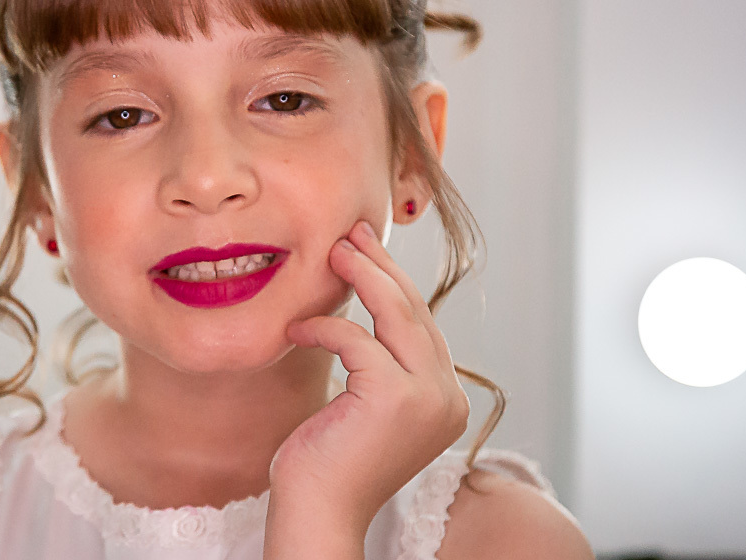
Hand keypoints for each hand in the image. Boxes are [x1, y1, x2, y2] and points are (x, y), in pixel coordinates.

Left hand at [268, 220, 469, 535]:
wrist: (317, 513)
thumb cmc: (330, 460)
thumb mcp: (365, 403)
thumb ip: (381, 361)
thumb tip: (369, 297)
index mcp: (447, 400)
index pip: (423, 325)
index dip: (395, 281)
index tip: (367, 249)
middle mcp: (448, 398)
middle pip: (415, 311)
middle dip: (382, 266)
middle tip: (351, 233)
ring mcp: (427, 398)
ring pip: (396, 315)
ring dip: (362, 276)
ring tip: (333, 250)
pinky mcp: (394, 398)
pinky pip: (356, 340)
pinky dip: (325, 328)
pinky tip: (297, 328)